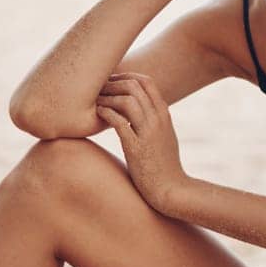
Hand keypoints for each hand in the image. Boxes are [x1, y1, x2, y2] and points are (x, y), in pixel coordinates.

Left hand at [95, 72, 189, 211]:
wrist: (170, 188)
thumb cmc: (164, 164)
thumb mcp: (164, 136)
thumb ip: (154, 120)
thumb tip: (138, 110)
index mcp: (164, 114)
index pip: (146, 82)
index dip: (126, 77)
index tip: (111, 83)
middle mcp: (158, 119)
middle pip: (135, 86)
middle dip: (114, 83)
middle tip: (98, 90)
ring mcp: (148, 133)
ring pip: (128, 100)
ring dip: (108, 97)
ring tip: (95, 102)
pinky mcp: (136, 148)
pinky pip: (119, 122)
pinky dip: (106, 114)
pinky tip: (97, 114)